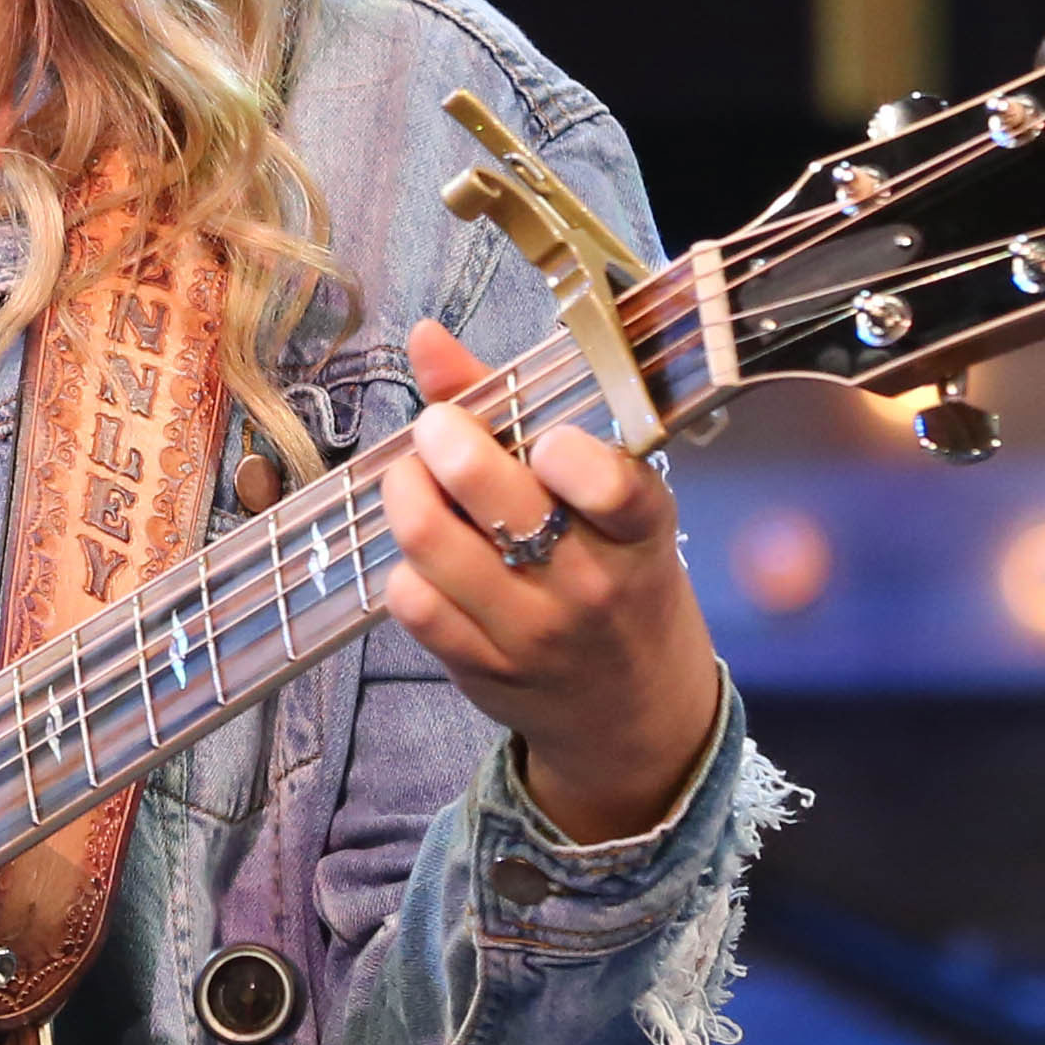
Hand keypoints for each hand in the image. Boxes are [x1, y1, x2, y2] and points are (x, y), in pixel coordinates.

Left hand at [378, 315, 724, 847]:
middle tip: (437, 430)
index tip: (542, 440)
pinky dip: (404, 565)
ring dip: (406, 495)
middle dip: (446, 443)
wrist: (631, 708)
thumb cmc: (615, 572)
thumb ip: (512, 408)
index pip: (613, 489)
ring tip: (413, 481)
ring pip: (435, 546)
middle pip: (498, 504)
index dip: (565, 453)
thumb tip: (424, 337)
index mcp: (640, 530)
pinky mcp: (483, 671)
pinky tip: (423, 554)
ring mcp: (535, 635)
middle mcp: (591, 586)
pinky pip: (414, 603)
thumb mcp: (603, 494)